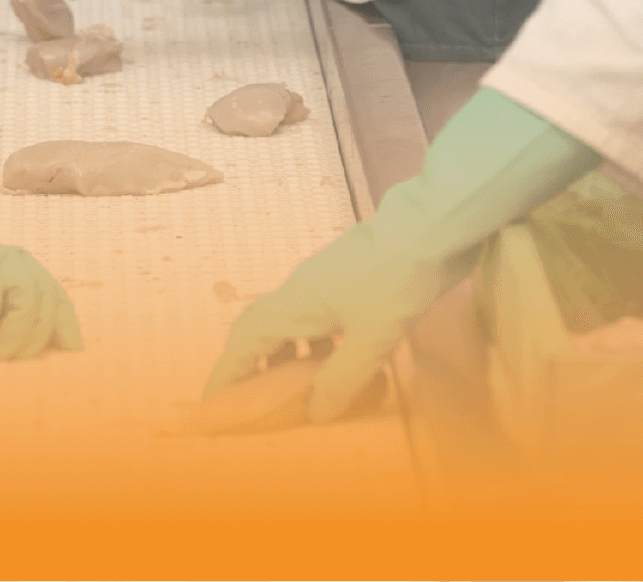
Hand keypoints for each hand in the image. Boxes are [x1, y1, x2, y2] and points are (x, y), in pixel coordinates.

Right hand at [0, 215, 82, 358]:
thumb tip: (8, 350)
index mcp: (6, 263)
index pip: (49, 288)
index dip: (64, 319)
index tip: (72, 348)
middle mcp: (3, 254)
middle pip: (44, 291)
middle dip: (40, 331)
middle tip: (19, 356)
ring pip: (27, 290)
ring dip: (19, 328)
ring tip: (1, 350)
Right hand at [206, 89, 599, 420]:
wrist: (430, 228)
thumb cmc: (395, 281)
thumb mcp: (371, 340)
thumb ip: (341, 380)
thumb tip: (314, 414)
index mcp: (293, 306)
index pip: (243, 345)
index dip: (225, 377)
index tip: (212, 406)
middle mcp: (298, 294)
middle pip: (259, 332)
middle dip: (250, 369)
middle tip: (253, 403)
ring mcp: (322, 286)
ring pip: (290, 327)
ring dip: (287, 360)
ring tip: (299, 394)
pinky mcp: (348, 283)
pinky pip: (318, 321)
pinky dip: (317, 347)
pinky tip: (340, 363)